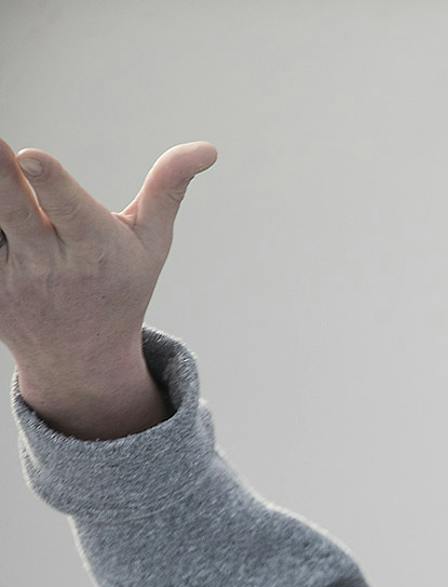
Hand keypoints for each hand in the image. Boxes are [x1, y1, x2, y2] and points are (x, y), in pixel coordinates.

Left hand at [0, 137, 216, 400]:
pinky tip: (4, 223)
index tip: (29, 155)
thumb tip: (208, 148)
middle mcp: (50, 263)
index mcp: (96, 249)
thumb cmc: (121, 286)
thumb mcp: (151, 244)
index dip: (50, 182)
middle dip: (0, 179)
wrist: (81, 359)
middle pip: (13, 211)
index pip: (70, 209)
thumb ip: (167, 190)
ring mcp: (10, 277)